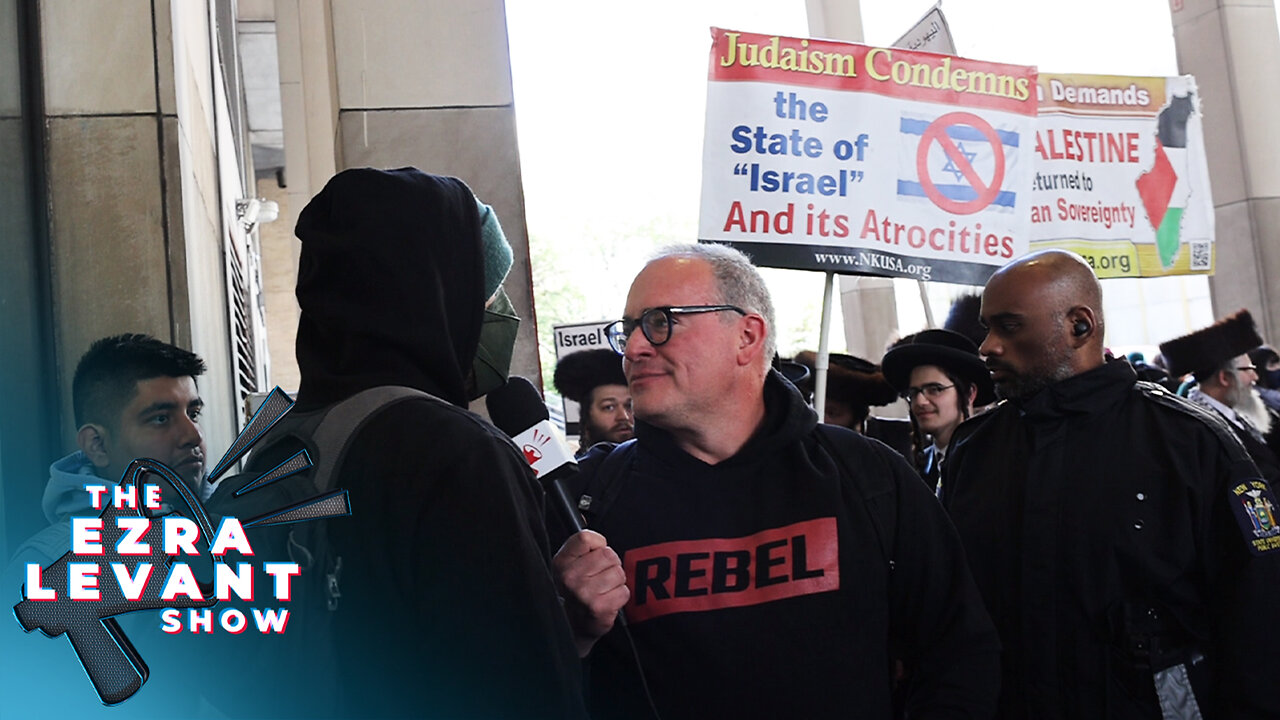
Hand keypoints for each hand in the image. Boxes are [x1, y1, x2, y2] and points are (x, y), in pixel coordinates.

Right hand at [553, 530, 629, 656]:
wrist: (574, 625)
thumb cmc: (577, 589)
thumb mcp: (571, 564)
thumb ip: (583, 545)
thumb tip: (596, 534)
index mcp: (561, 562)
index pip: (586, 538)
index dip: (597, 545)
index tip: (594, 554)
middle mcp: (569, 577)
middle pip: (608, 554)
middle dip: (610, 564)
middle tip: (600, 576)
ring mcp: (583, 594)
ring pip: (619, 573)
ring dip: (616, 582)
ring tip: (603, 589)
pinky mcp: (599, 609)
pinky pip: (624, 591)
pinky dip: (619, 596)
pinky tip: (607, 600)